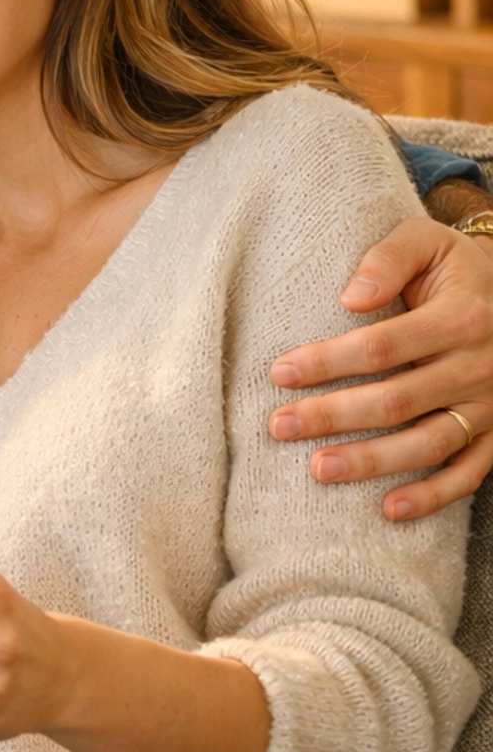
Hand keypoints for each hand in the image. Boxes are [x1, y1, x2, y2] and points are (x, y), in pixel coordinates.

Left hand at [269, 218, 492, 521]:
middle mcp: (481, 365)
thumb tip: (350, 298)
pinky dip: (432, 496)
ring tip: (318, 469)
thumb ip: (388, 258)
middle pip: (398, 399)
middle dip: (333, 415)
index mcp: (461, 316)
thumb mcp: (427, 241)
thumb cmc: (452, 269)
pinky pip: (468, 474)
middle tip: (279, 425)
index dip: (328, 361)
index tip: (279, 372)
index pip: (383, 346)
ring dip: (372, 462)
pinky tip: (388, 510)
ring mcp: (491, 405)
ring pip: (429, 442)